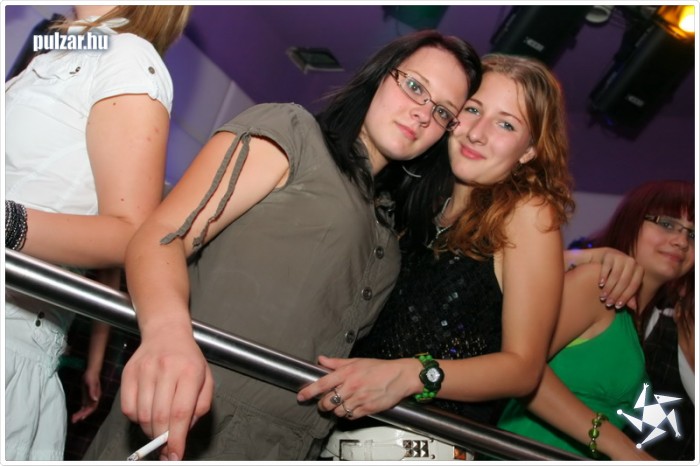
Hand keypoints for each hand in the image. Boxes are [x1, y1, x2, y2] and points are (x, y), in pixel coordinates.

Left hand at [71, 366, 101, 422]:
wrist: (91, 371)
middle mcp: (94, 398)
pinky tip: (76, 413)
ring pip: (86, 408)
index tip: (81, 418)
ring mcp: (90, 398)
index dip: (87, 413)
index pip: (92, 407)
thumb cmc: (92, 376)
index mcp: (96, 396)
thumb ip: (93, 391)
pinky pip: (84, 405)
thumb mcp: (92, 383)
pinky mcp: (86, 396)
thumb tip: (95, 400)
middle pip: (88, 409)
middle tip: (73, 420)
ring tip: (73, 419)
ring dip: (80, 414)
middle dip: (81, 415)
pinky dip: (80, 410)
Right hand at [120, 325, 213, 460]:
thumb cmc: (188, 360)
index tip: (175, 455)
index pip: (180, 412)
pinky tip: (146, 412)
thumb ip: (200, 406)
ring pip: (142, 415)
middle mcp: (166, 370)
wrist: (166, 333)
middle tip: (166, 446)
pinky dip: (136, 419)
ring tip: (158, 427)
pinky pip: (127, 408)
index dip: (177, 438)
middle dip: (162, 438)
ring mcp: (145, 370)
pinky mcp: (128, 373)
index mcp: (190, 372)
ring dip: (150, 430)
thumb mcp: (206, 379)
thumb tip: (185, 430)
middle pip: (159, 416)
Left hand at [296, 356, 419, 419]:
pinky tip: (350, 408)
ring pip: (337, 411)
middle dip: (322, 404)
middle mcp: (351, 387)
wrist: (400, 377)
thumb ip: (337, 362)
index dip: (309, 391)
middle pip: (327, 401)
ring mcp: (359, 399)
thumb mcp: (357, 361)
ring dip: (335, 409)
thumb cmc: (380, 368)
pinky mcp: (367, 409)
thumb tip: (322, 360)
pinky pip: (350, 416)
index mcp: (347, 373)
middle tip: (324, 402)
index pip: (322, 383)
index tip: (301, 396)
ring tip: (339, 404)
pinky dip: (347, 414)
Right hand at [595, 248, 642, 309]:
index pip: (634, 286)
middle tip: (608, 303)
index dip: (626, 297)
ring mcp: (621, 256)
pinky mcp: (609, 254)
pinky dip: (603, 277)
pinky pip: (606, 267)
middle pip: (625, 281)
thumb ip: (629, 295)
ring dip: (609, 288)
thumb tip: (634, 308)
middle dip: (616, 294)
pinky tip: (600, 284)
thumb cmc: (616, 273)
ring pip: (616, 275)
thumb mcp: (624, 284)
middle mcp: (632, 262)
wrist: (605, 257)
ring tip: (602, 297)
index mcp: (639, 270)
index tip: (618, 306)